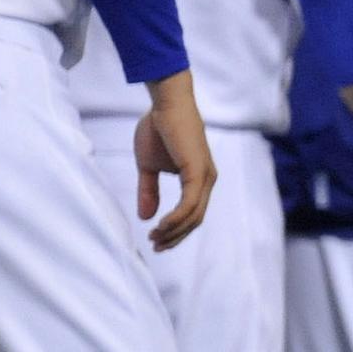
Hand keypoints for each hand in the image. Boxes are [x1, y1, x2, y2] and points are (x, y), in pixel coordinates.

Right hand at [134, 72, 217, 251]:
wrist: (165, 104)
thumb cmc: (158, 130)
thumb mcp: (148, 167)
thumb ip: (149, 191)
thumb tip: (145, 217)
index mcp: (199, 179)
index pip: (192, 214)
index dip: (175, 230)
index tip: (157, 240)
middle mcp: (207, 180)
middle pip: (195, 220)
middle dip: (175, 237)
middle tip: (156, 247)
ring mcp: (205, 176)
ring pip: (193, 216)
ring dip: (173, 231)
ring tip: (155, 238)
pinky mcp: (198, 172)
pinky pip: (189, 204)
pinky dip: (176, 218)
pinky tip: (161, 225)